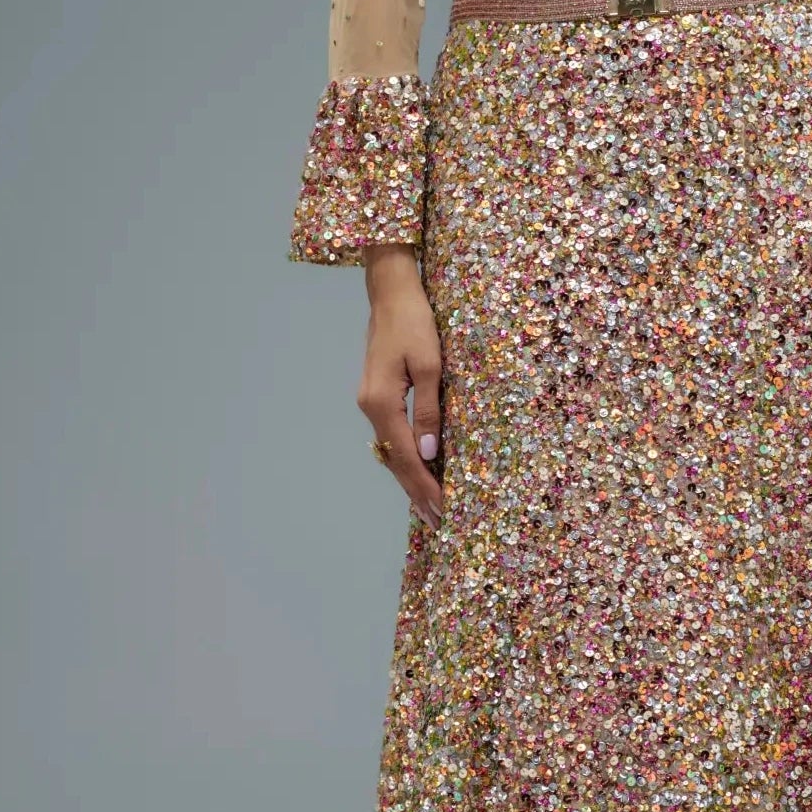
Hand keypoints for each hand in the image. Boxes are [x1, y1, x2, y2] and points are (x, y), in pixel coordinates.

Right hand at [358, 247, 444, 528]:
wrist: (391, 291)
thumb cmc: (415, 322)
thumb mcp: (429, 365)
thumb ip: (428, 409)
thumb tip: (428, 451)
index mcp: (382, 402)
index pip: (405, 456)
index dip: (424, 485)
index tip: (441, 510)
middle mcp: (370, 407)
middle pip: (393, 459)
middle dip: (415, 491)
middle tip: (436, 520)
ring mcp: (370, 401)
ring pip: (390, 449)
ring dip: (409, 477)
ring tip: (428, 504)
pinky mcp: (376, 394)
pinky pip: (391, 435)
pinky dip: (404, 456)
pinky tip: (417, 468)